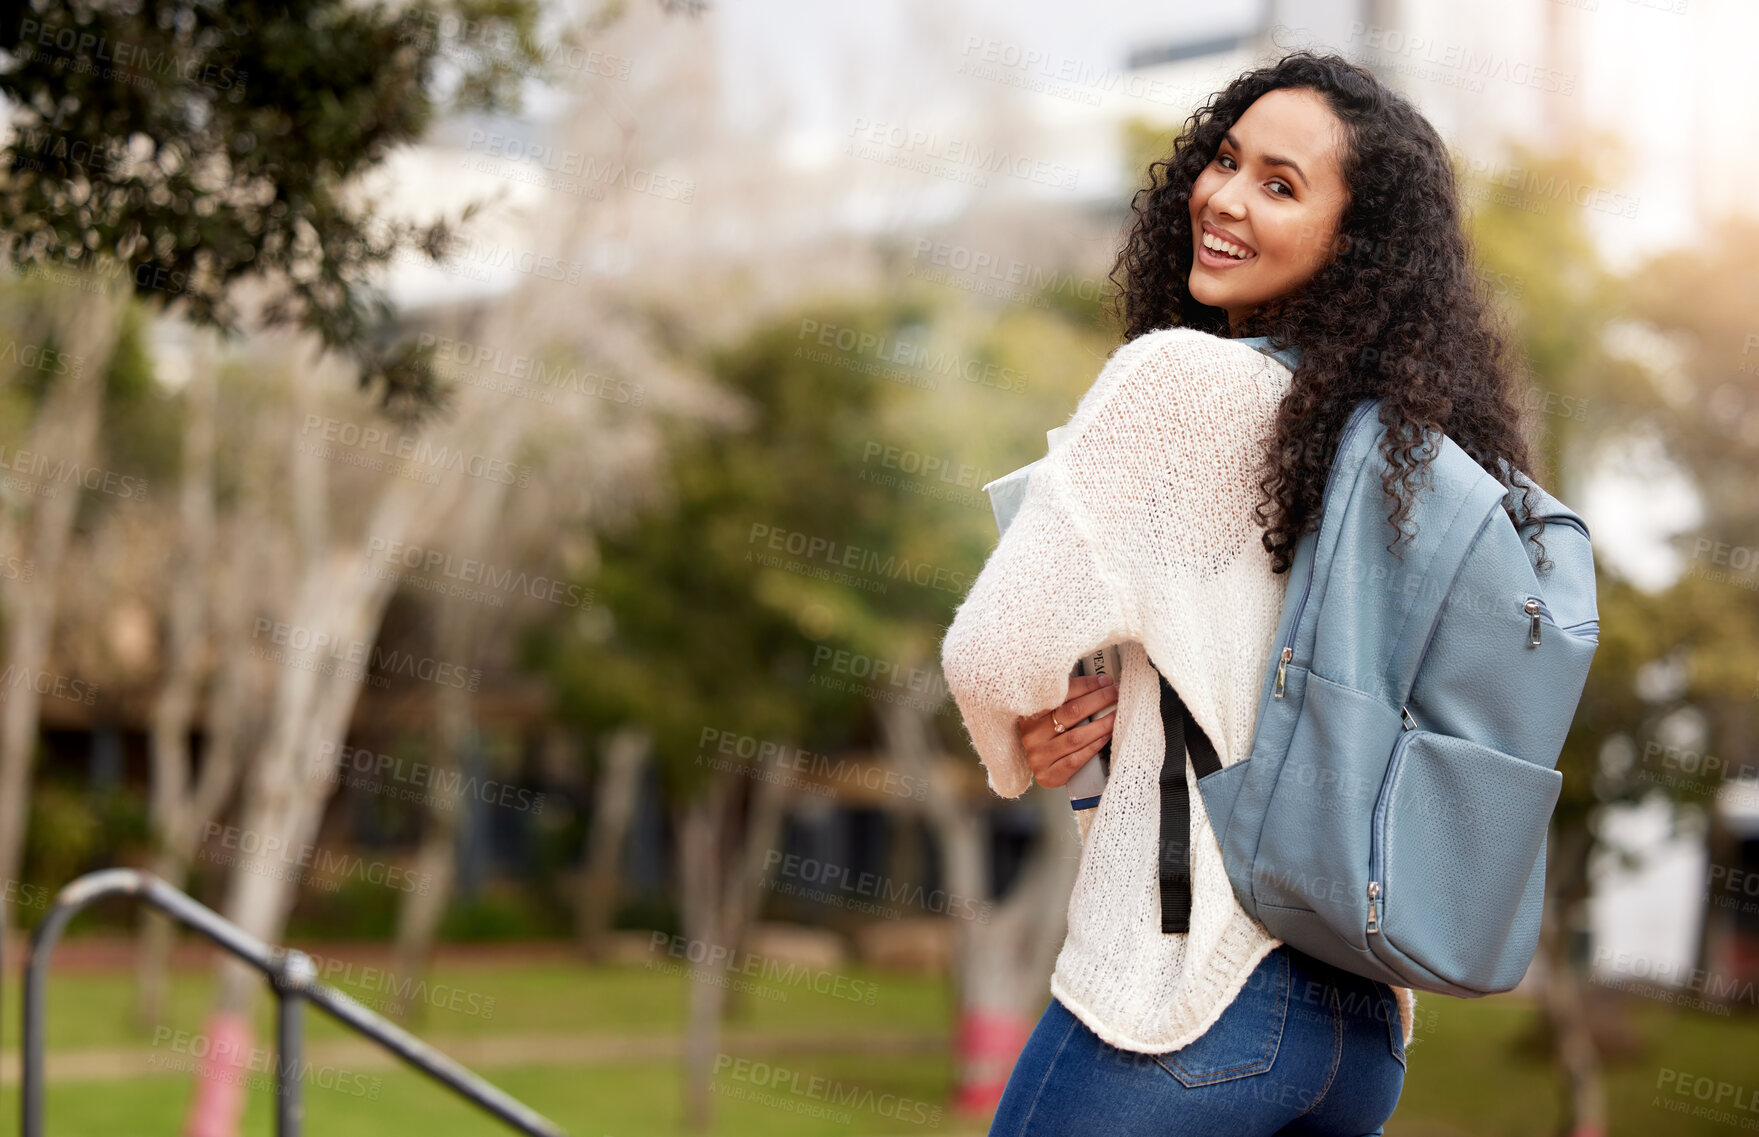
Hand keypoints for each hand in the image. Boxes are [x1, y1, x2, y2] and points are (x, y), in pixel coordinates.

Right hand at [1016, 674, 1117, 788]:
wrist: (1037, 765)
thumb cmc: (1046, 736)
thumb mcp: (1048, 714)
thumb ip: (1066, 700)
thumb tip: (1099, 683)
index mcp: (1029, 713)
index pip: (1061, 694)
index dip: (1087, 685)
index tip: (1105, 681)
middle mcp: (1031, 734)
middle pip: (1071, 712)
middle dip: (1098, 700)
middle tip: (1115, 694)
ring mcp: (1038, 756)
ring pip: (1076, 737)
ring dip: (1101, 725)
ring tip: (1115, 716)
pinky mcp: (1047, 775)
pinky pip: (1075, 760)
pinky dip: (1094, 747)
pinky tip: (1106, 737)